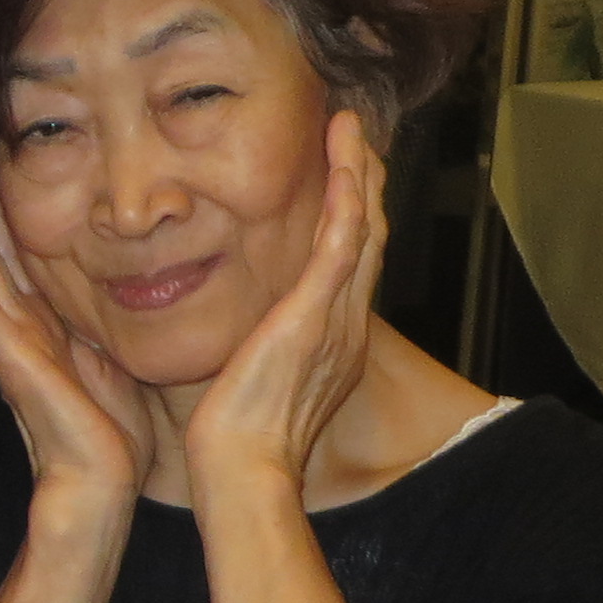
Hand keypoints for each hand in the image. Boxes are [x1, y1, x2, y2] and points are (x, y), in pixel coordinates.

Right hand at [0, 172, 150, 500]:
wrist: (97, 480)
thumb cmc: (109, 428)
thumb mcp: (111, 353)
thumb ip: (104, 318)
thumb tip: (130, 280)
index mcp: (43, 324)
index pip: (19, 256)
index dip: (7, 213)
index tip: (1, 165)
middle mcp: (19, 326)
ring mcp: (10, 340)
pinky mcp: (10, 357)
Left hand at [181, 110, 384, 499]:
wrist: (242, 475)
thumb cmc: (234, 444)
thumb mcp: (251, 384)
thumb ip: (255, 351)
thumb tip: (238, 337)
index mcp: (329, 342)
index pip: (347, 265)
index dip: (349, 215)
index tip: (340, 176)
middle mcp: (344, 326)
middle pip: (367, 238)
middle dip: (363, 183)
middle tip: (355, 134)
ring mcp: (335, 320)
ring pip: (363, 230)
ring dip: (358, 174)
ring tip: (351, 127)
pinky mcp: (315, 316)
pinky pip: (344, 246)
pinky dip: (348, 200)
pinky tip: (347, 161)